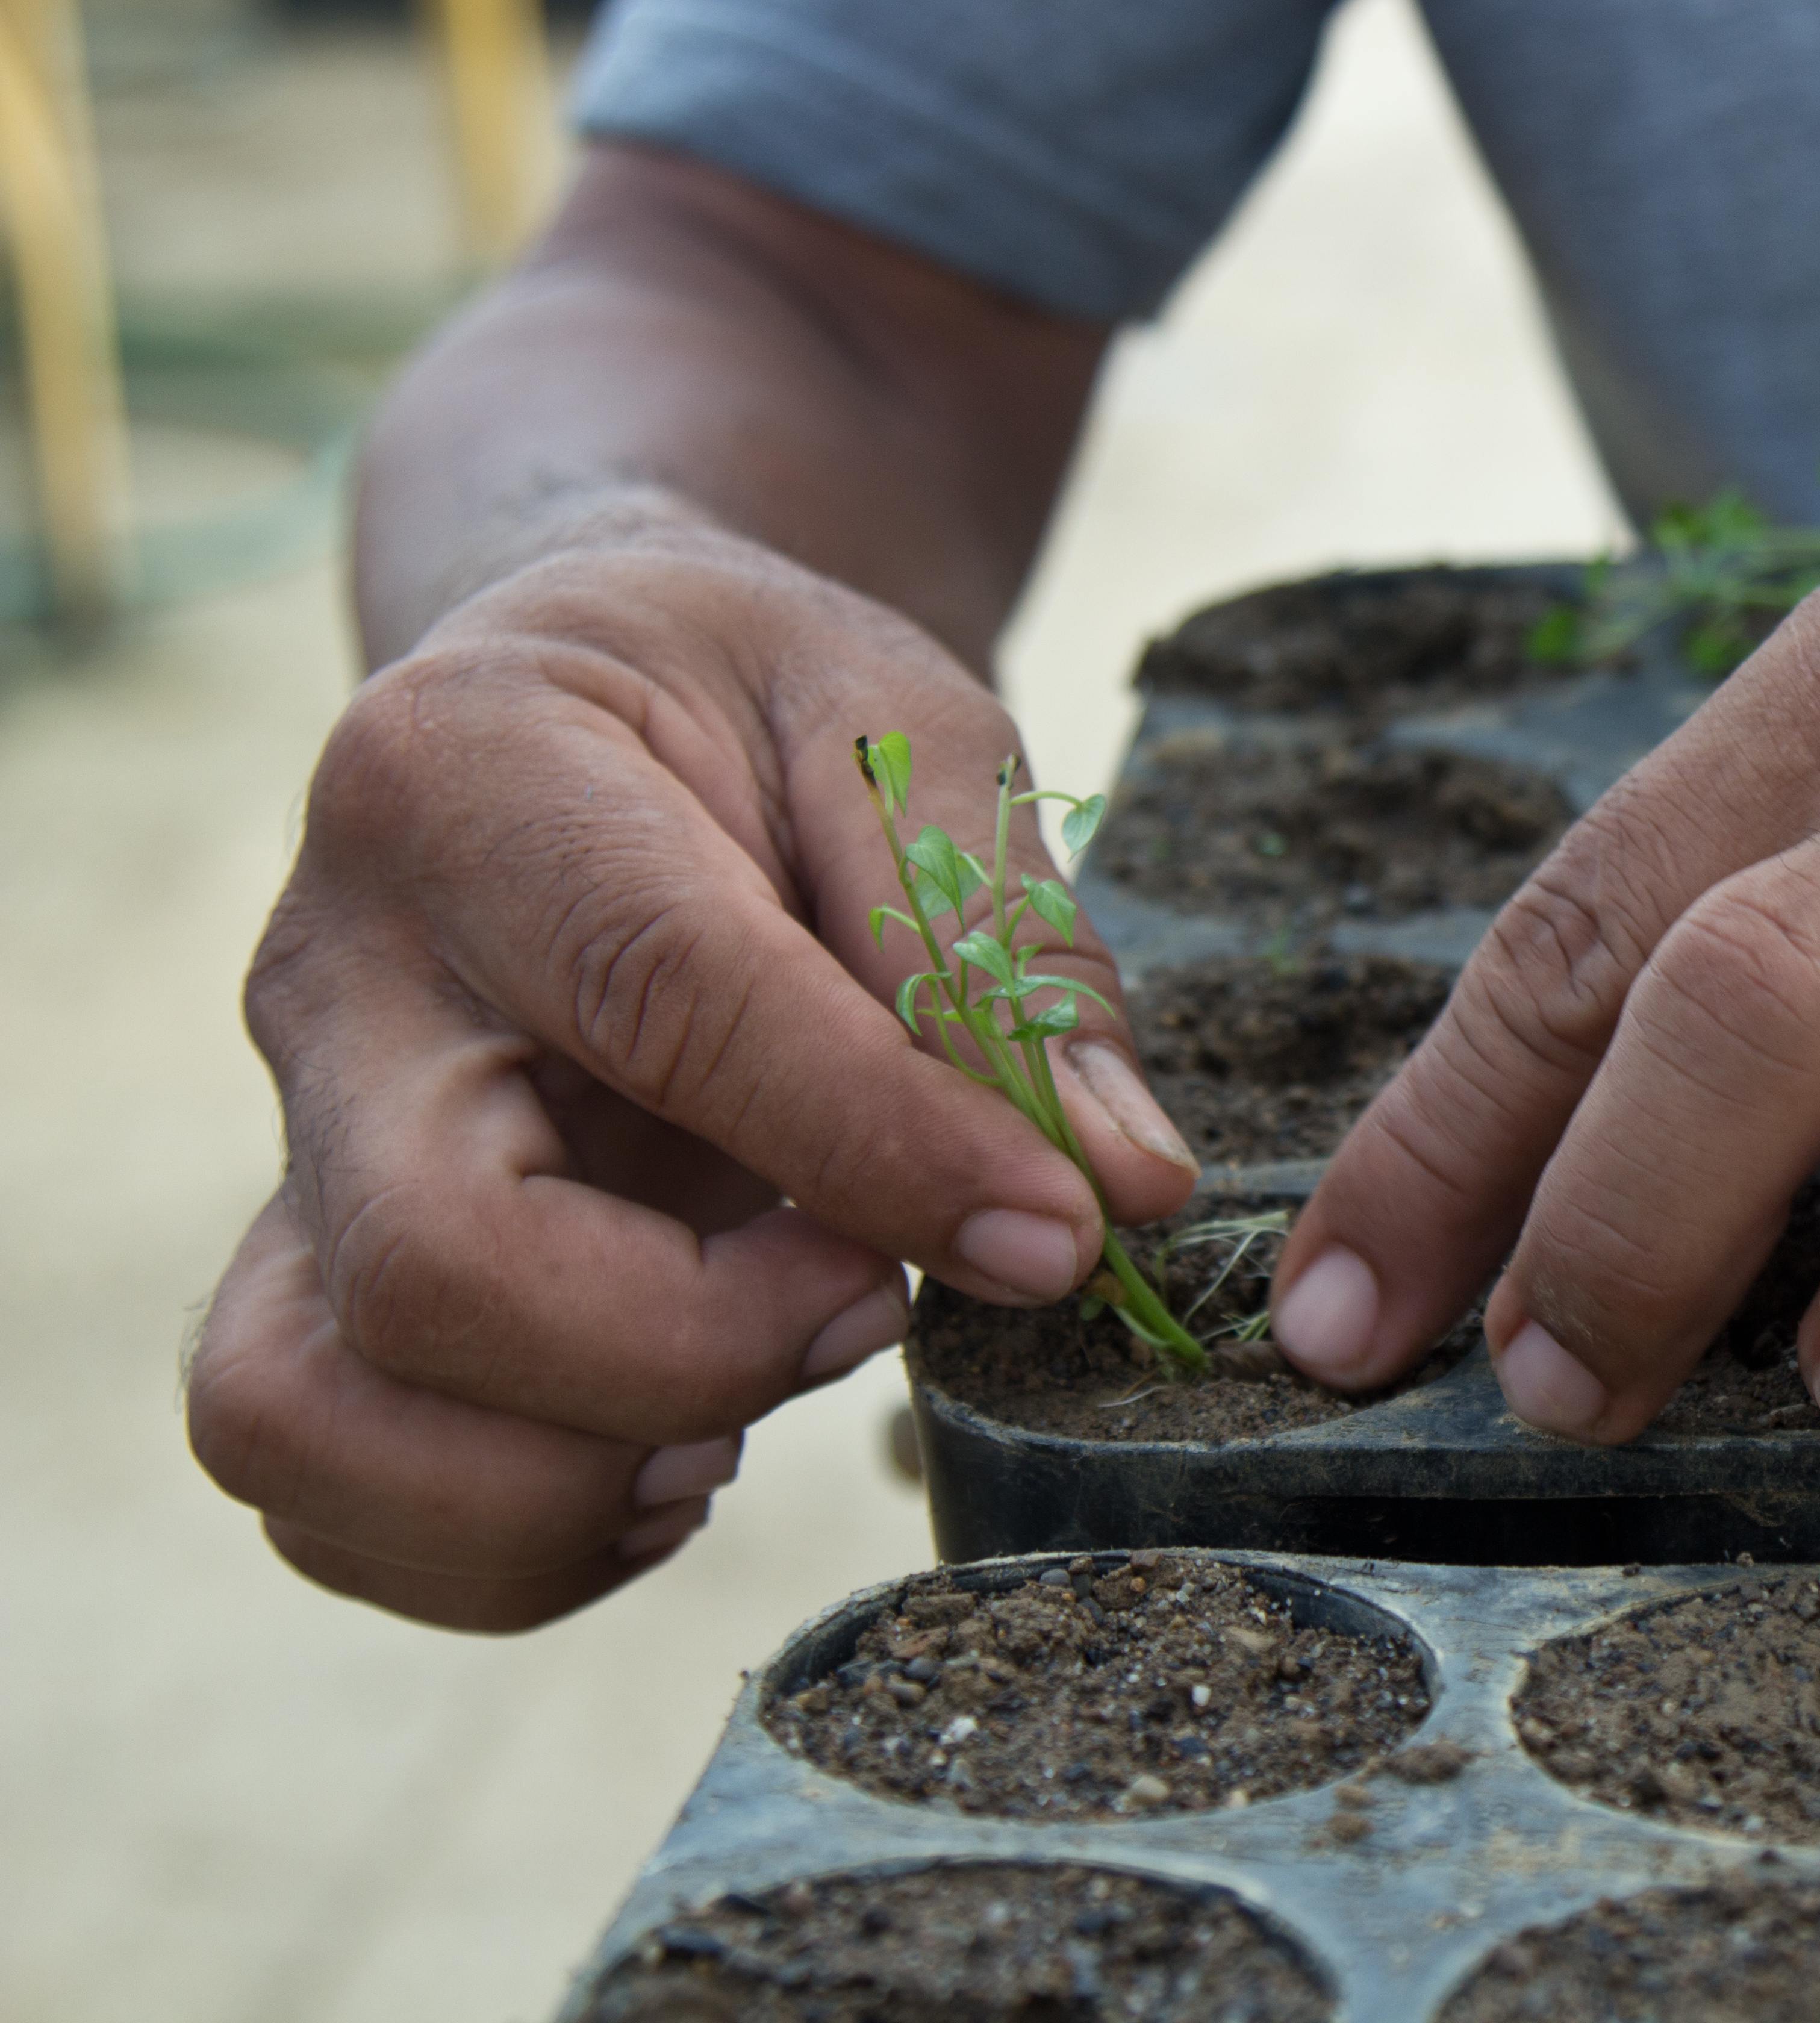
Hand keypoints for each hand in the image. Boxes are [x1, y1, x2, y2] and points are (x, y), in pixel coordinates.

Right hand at [188, 527, 1197, 1627]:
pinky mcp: (310, 1258)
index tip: (1054, 1232)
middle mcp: (337, 975)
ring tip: (749, 1414)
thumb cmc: (751, 704)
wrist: (588, 688)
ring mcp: (298, 1139)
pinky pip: (323, 1474)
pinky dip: (504, 1533)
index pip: (664, 1000)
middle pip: (440, 1265)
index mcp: (472, 777)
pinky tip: (672, 1454)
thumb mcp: (904, 732)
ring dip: (566, 1480)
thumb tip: (1120, 1190)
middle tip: (877, 1298)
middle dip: (699, 1349)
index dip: (877, 1148)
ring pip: (310, 1409)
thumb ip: (1002, 946)